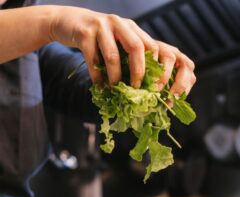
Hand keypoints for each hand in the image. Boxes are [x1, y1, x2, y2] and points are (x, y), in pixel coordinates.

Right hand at [49, 7, 195, 93]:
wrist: (69, 21)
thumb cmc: (97, 38)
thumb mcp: (116, 41)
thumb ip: (127, 56)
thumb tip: (139, 86)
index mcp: (131, 27)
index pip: (151, 46)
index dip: (155, 68)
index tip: (154, 87)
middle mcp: (119, 23)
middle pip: (136, 48)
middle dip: (138, 72)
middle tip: (135, 89)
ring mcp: (101, 26)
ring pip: (113, 56)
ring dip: (115, 77)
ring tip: (115, 90)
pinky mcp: (84, 33)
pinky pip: (93, 59)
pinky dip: (96, 76)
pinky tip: (99, 87)